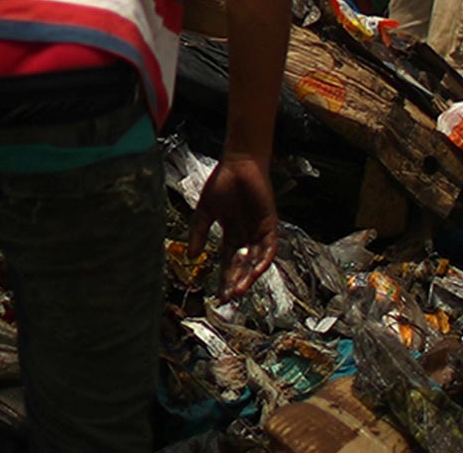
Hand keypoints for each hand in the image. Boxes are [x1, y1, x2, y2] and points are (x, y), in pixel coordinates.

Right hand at [189, 154, 277, 299]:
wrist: (238, 164)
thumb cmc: (222, 183)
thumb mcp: (204, 211)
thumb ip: (198, 233)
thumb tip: (192, 256)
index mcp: (231, 234)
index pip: (228, 262)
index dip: (223, 279)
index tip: (218, 296)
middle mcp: (246, 236)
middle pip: (242, 266)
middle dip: (235, 282)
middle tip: (227, 298)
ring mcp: (259, 232)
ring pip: (256, 261)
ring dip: (249, 276)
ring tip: (239, 290)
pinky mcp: (269, 225)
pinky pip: (269, 248)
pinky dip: (263, 260)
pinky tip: (255, 271)